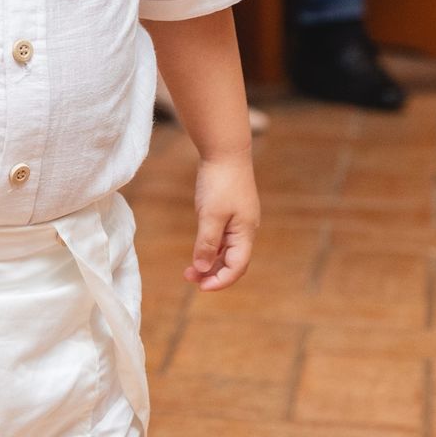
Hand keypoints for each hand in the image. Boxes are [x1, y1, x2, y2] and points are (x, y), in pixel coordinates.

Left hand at [186, 153, 259, 290]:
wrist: (225, 150)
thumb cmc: (220, 182)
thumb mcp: (210, 215)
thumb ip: (207, 243)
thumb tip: (202, 268)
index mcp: (246, 232)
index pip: (237, 267)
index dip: (220, 281)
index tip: (200, 286)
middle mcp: (245, 229)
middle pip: (233, 261)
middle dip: (213, 274)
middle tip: (189, 278)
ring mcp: (239, 220)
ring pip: (227, 250)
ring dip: (210, 261)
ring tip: (190, 269)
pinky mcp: (231, 211)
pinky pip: (223, 237)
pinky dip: (211, 247)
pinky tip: (199, 249)